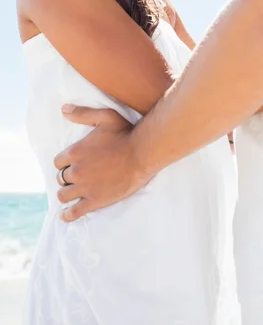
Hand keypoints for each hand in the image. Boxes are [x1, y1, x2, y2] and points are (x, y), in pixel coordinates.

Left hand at [54, 107, 150, 221]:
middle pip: (61, 178)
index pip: (58, 162)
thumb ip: (83, 114)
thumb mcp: (105, 117)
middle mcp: (76, 171)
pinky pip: (74, 212)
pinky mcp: (95, 201)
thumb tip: (63, 110)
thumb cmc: (126, 133)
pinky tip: (66, 215)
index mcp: (75, 152)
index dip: (65, 163)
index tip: (73, 163)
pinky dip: (68, 215)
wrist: (143, 154)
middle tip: (78, 177)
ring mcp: (85, 187)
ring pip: (63, 195)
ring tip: (73, 193)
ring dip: (66, 193)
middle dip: (67, 177)